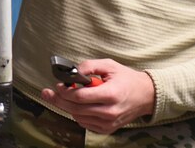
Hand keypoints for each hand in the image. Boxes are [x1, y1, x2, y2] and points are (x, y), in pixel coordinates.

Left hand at [40, 58, 154, 134]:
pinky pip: (85, 123)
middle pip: (76, 109)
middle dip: (59, 100)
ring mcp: (108, 123)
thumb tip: (73, 71)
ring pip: (78, 117)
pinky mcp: (107, 129)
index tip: (58, 85)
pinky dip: (78, 114)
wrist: (146, 96)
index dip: (66, 91)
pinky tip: (78, 105)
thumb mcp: (109, 65)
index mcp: (111, 94)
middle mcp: (110, 111)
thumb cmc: (127, 79)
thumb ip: (90, 66)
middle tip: (48, 93)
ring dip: (68, 106)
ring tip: (63, 96)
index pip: (81, 96)